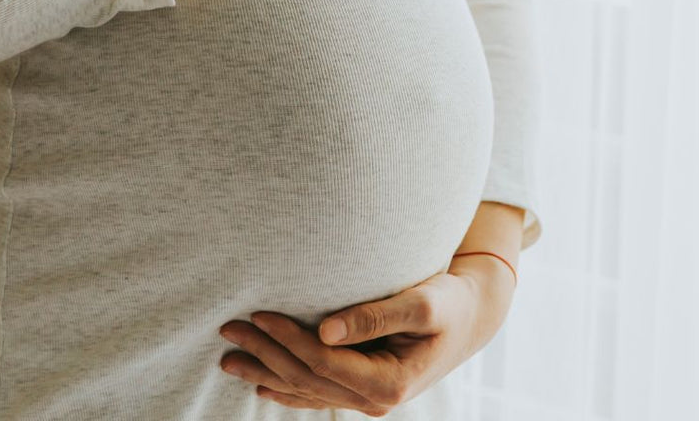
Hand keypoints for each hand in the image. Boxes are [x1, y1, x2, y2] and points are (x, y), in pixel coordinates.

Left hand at [217, 258, 515, 414]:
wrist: (471, 315)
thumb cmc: (449, 300)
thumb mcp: (421, 302)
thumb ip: (374, 315)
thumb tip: (324, 328)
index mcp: (389, 381)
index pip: (323, 362)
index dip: (287, 340)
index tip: (257, 315)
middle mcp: (375, 398)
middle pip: (307, 379)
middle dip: (264, 355)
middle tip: (227, 331)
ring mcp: (368, 397)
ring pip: (306, 390)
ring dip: (266, 372)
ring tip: (228, 359)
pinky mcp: (363, 386)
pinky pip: (317, 392)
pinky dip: (286, 388)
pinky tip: (261, 384)